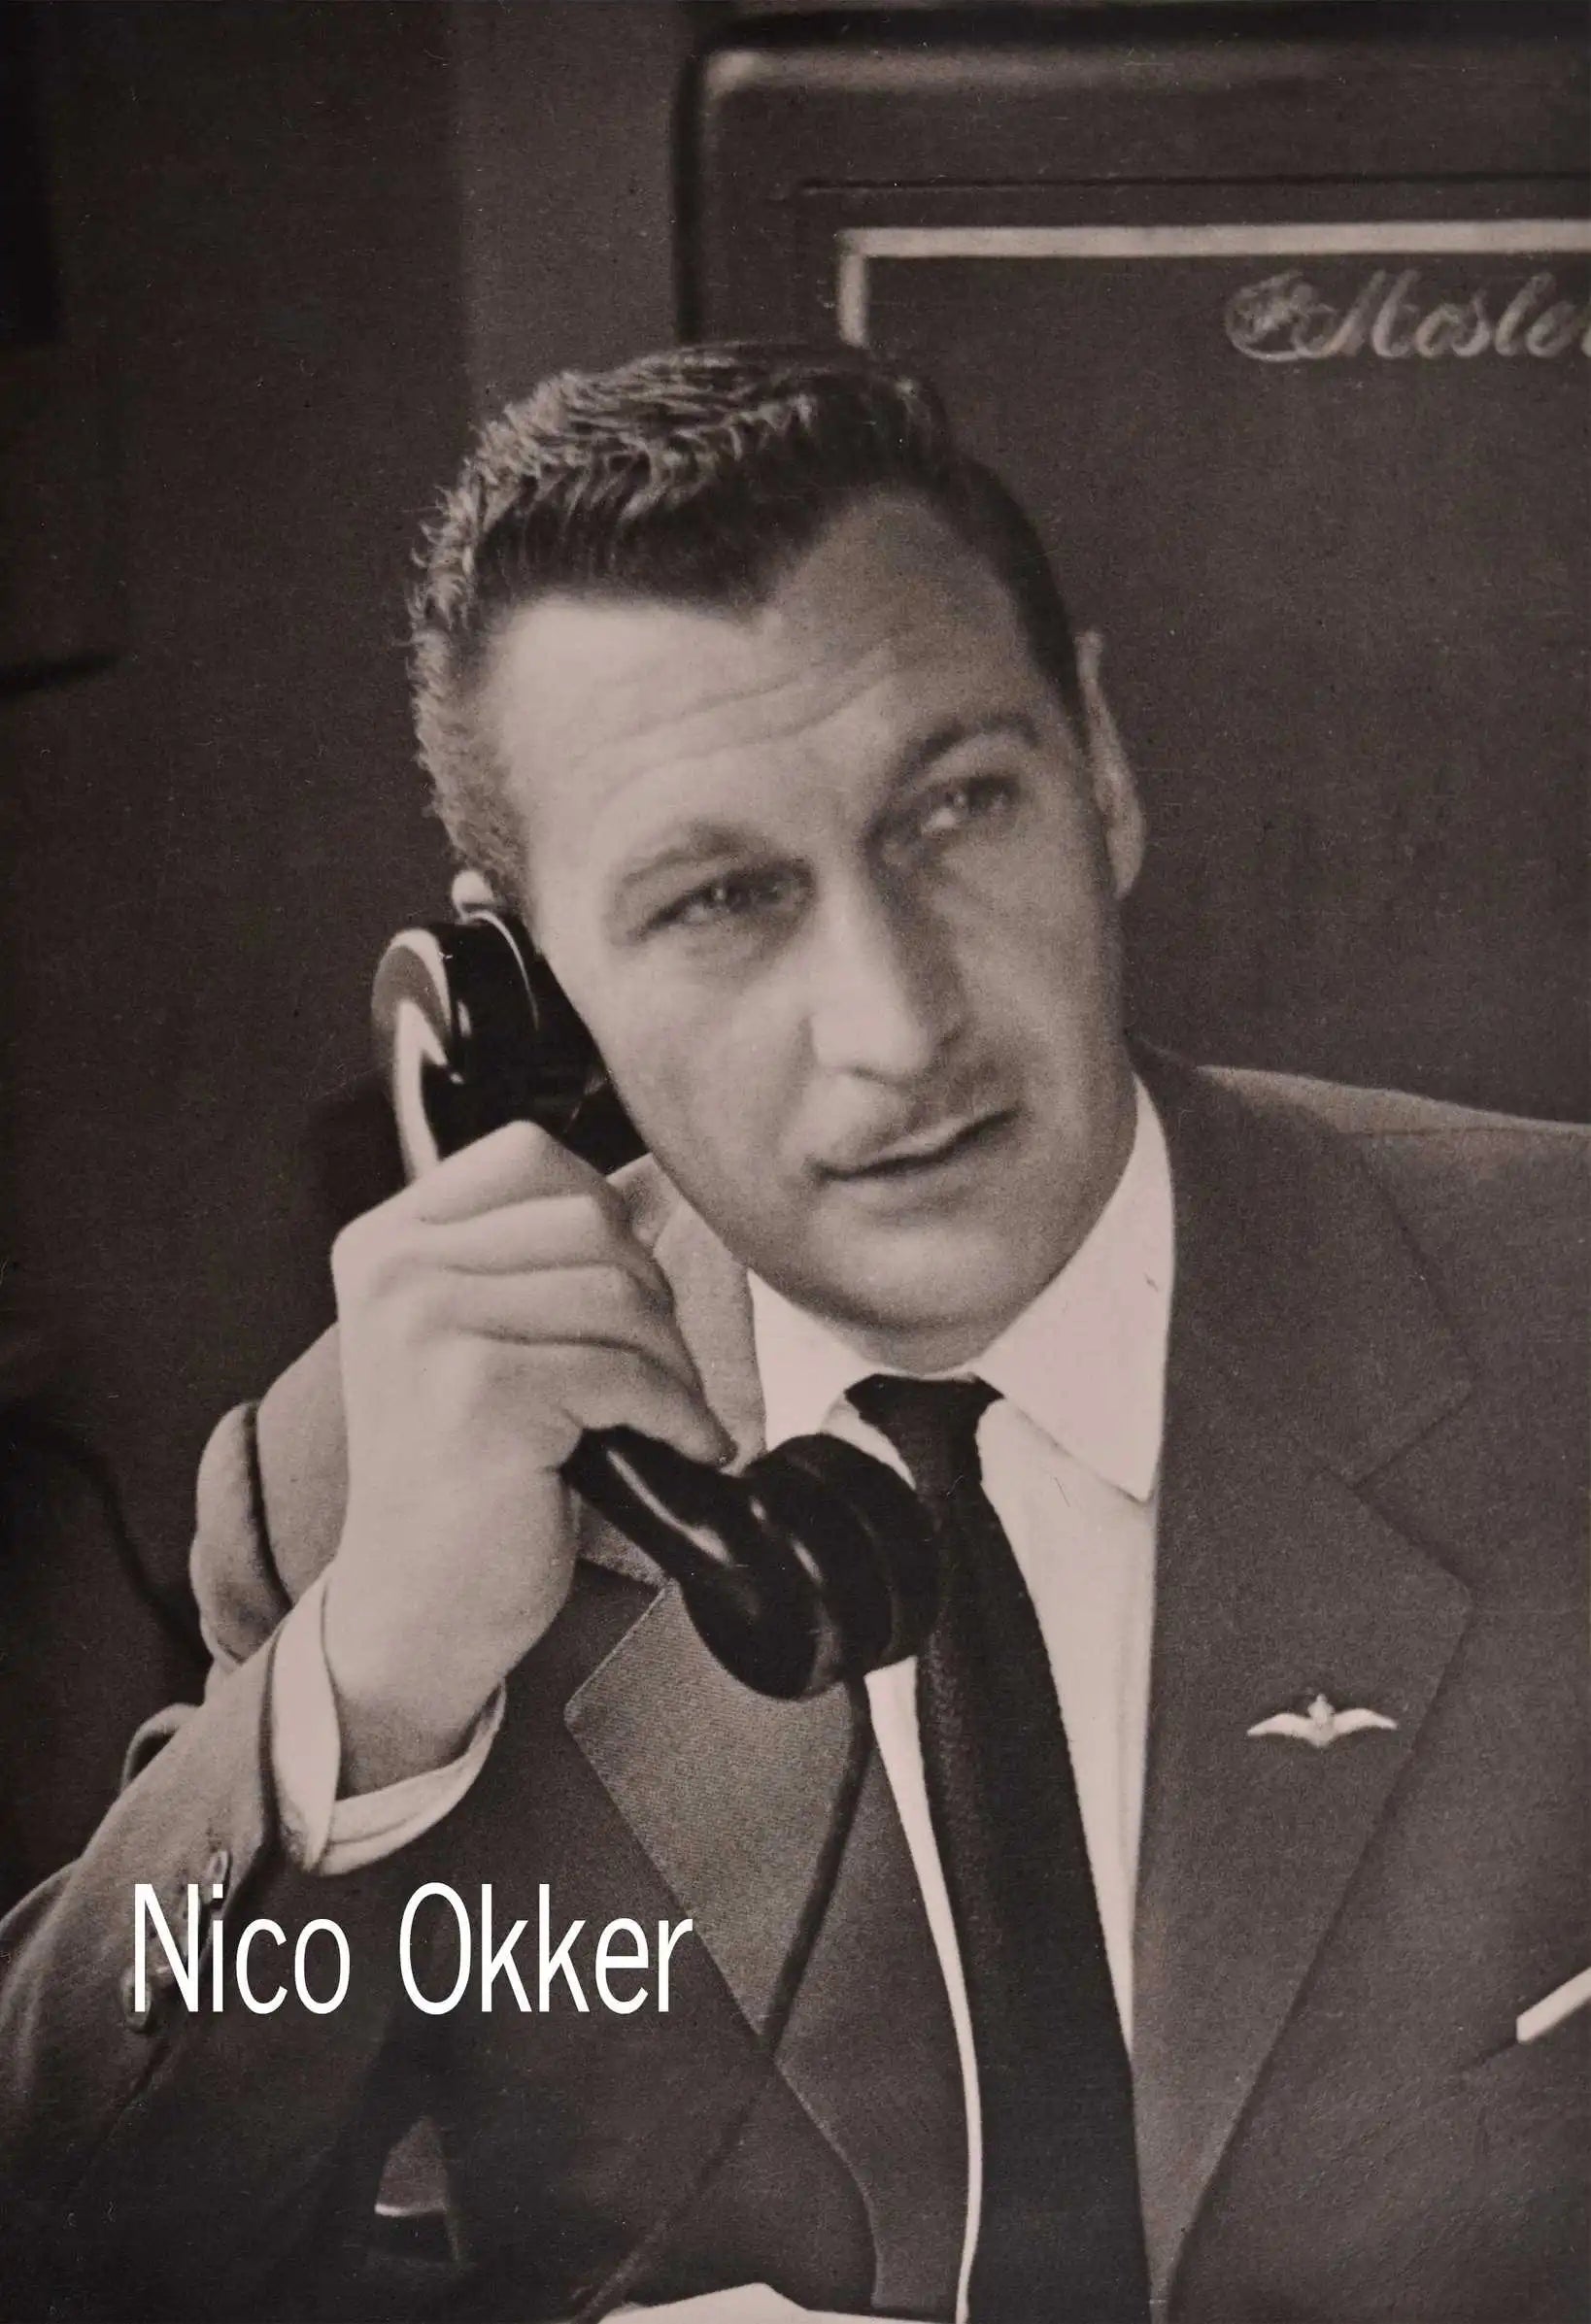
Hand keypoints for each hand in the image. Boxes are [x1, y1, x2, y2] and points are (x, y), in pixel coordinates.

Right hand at [321, 1121, 732, 1792]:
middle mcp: (396, 1269)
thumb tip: (657, 1195)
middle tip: (655, 1373)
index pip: (531, 1156)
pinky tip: (683, 1449)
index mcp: (387, 1242)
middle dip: (650, 1298)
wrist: (415, 1608)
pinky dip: (679, 1415)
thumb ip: (525, 1261)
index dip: (606, 1220)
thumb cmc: (461, 1477)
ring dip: (671, 1362)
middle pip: (590, 1221)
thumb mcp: (465, 1336)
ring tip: (665, 1414)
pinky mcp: (481, 1391)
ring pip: (619, 1292)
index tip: (622, 1297)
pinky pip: (627, 1371)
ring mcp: (430, 1325)